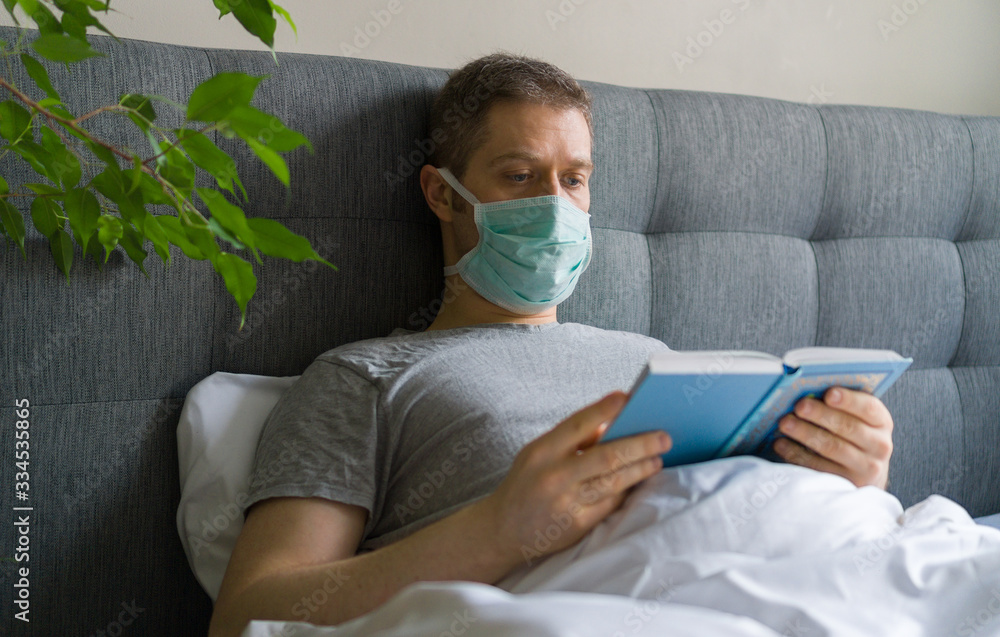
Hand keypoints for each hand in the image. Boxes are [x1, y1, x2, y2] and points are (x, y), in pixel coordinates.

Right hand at [482, 391, 671, 565]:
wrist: (501, 530)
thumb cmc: (526, 484)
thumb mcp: (537, 454)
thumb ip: (570, 439)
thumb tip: (611, 423)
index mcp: (541, 451)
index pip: (578, 425)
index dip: (604, 409)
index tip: (628, 397)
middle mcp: (553, 476)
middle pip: (607, 456)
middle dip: (640, 444)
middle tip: (664, 436)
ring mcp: (565, 503)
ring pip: (614, 482)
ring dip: (641, 468)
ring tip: (658, 458)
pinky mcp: (576, 525)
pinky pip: (610, 504)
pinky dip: (627, 490)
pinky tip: (640, 480)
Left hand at [772, 387, 892, 488]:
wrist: (864, 471)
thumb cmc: (852, 435)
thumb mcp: (855, 418)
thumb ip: (839, 405)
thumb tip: (807, 392)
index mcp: (881, 422)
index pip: (868, 408)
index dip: (849, 400)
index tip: (829, 394)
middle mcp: (879, 445)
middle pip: (848, 427)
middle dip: (820, 414)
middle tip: (799, 406)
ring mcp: (865, 467)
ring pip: (832, 447)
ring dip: (805, 433)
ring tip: (784, 423)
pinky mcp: (846, 482)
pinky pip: (818, 467)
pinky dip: (796, 453)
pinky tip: (781, 443)